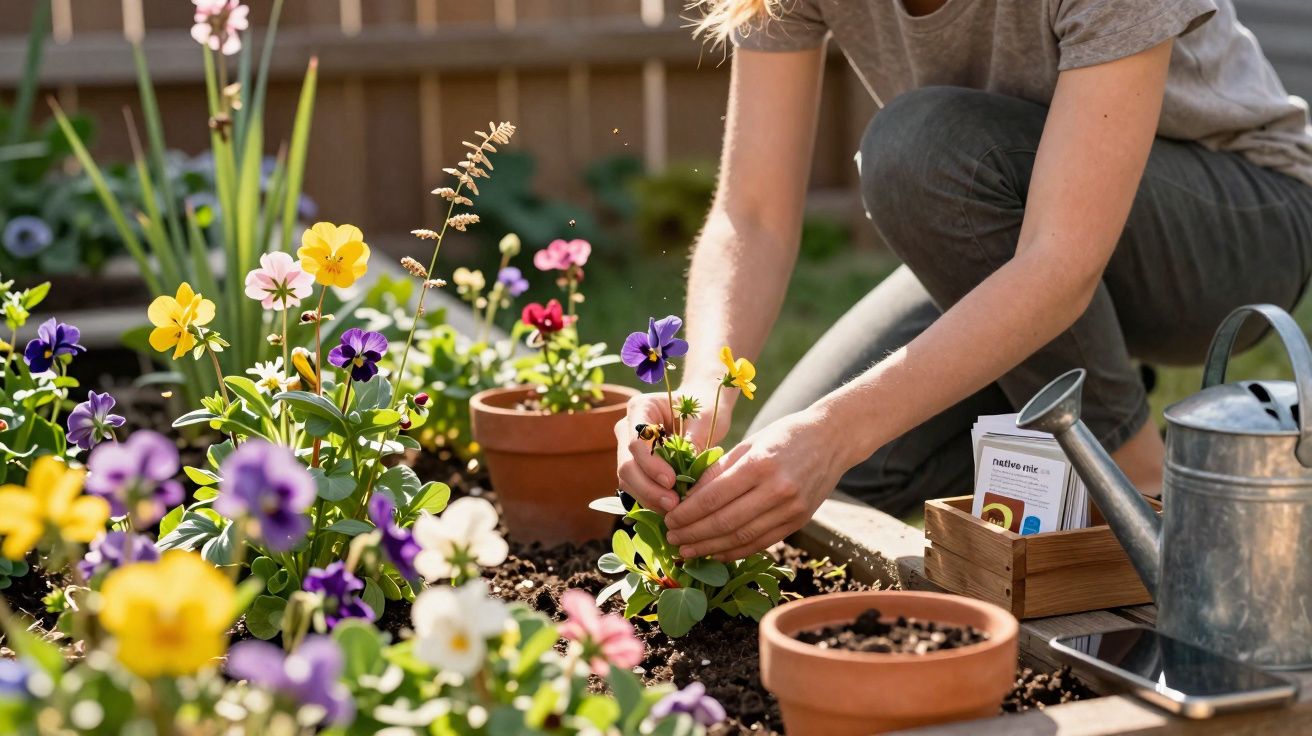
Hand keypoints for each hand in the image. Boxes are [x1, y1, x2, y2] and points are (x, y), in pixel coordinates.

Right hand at [615, 386, 726, 512]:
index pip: (636, 441)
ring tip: (675, 510)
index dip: (650, 464)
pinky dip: (652, 500)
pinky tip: (671, 509)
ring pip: (628, 480)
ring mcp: (628, 449)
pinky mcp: (636, 467)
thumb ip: (694, 441)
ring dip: (649, 498)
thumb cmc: (705, 408)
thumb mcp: (705, 420)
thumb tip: (685, 471)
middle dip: (648, 488)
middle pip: (626, 465)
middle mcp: (628, 428)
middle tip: (673, 504)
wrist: (703, 409)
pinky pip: (636, 488)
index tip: (672, 480)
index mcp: (642, 408)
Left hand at [663, 408, 848, 560]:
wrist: (832, 438)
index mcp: (760, 464)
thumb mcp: (749, 443)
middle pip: (726, 522)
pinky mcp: (799, 521)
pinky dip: (736, 551)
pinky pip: (761, 542)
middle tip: (672, 539)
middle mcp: (778, 489)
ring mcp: (791, 509)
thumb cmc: (785, 435)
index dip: (687, 513)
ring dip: (711, 548)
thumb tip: (686, 498)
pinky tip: (716, 553)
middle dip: (694, 534)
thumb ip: (718, 470)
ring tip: (687, 551)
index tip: (668, 519)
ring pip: (742, 538)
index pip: (714, 497)